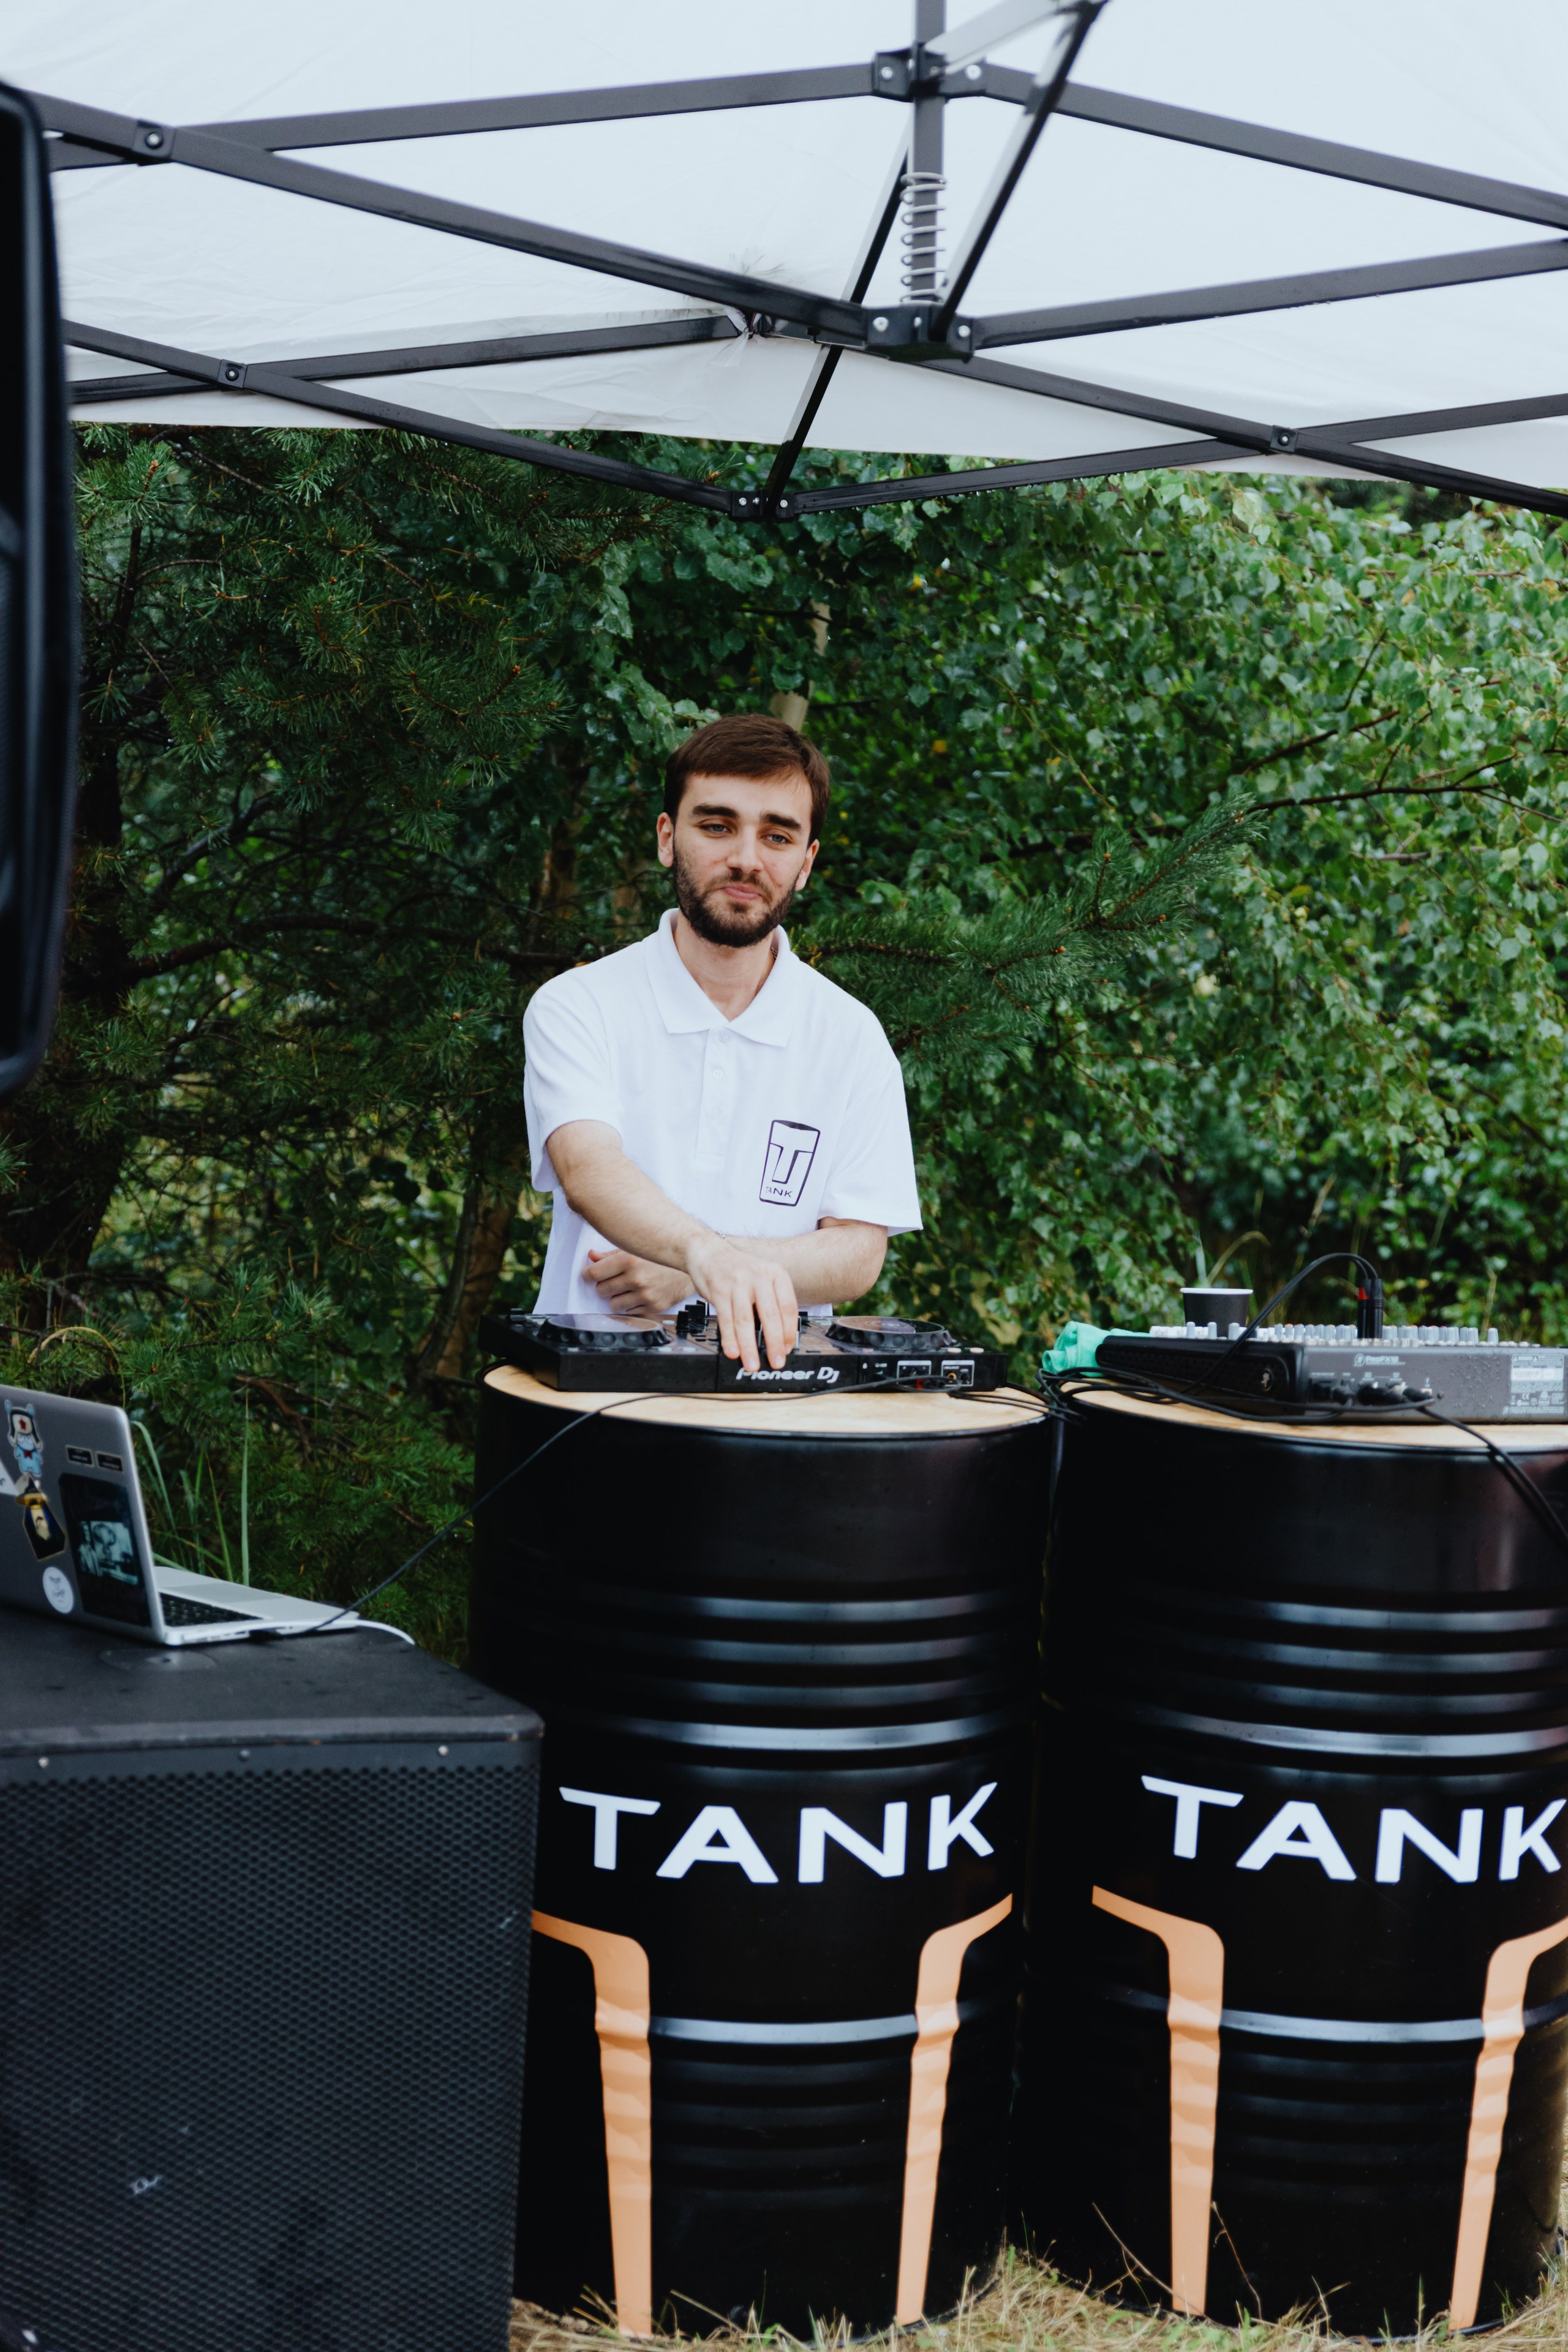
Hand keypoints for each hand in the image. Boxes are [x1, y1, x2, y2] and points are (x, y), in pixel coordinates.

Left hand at [583, 1251, 692, 1315]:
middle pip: (601, 1290)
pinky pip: (629, 1312)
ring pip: (613, 1304)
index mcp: (629, 1260)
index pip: (594, 1273)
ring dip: (616, 1297)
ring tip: (627, 1288)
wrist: (693, 1265)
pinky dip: (630, 1304)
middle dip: (603, 1285)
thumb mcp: (636, 1248)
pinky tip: (638, 1294)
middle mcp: (637, 1279)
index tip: (589, 1275)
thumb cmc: (664, 1255)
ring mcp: (645, 1295)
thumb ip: (611, 1254)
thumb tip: (592, 1257)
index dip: (588, 1274)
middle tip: (612, 1279)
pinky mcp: (653, 1306)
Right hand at [684, 1233, 797, 1372]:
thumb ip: (772, 1301)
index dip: (789, 1331)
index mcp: (776, 1273)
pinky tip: (733, 1351)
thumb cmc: (739, 1270)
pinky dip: (730, 1338)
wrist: (708, 1252)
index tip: (788, 1348)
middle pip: (770, 1315)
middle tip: (776, 1361)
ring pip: (746, 1320)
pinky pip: (726, 1319)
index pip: (788, 1307)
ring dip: (749, 1346)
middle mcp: (759, 1276)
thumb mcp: (763, 1277)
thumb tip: (780, 1337)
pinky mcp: (719, 1290)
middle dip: (774, 1343)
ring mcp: (738, 1283)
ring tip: (752, 1363)